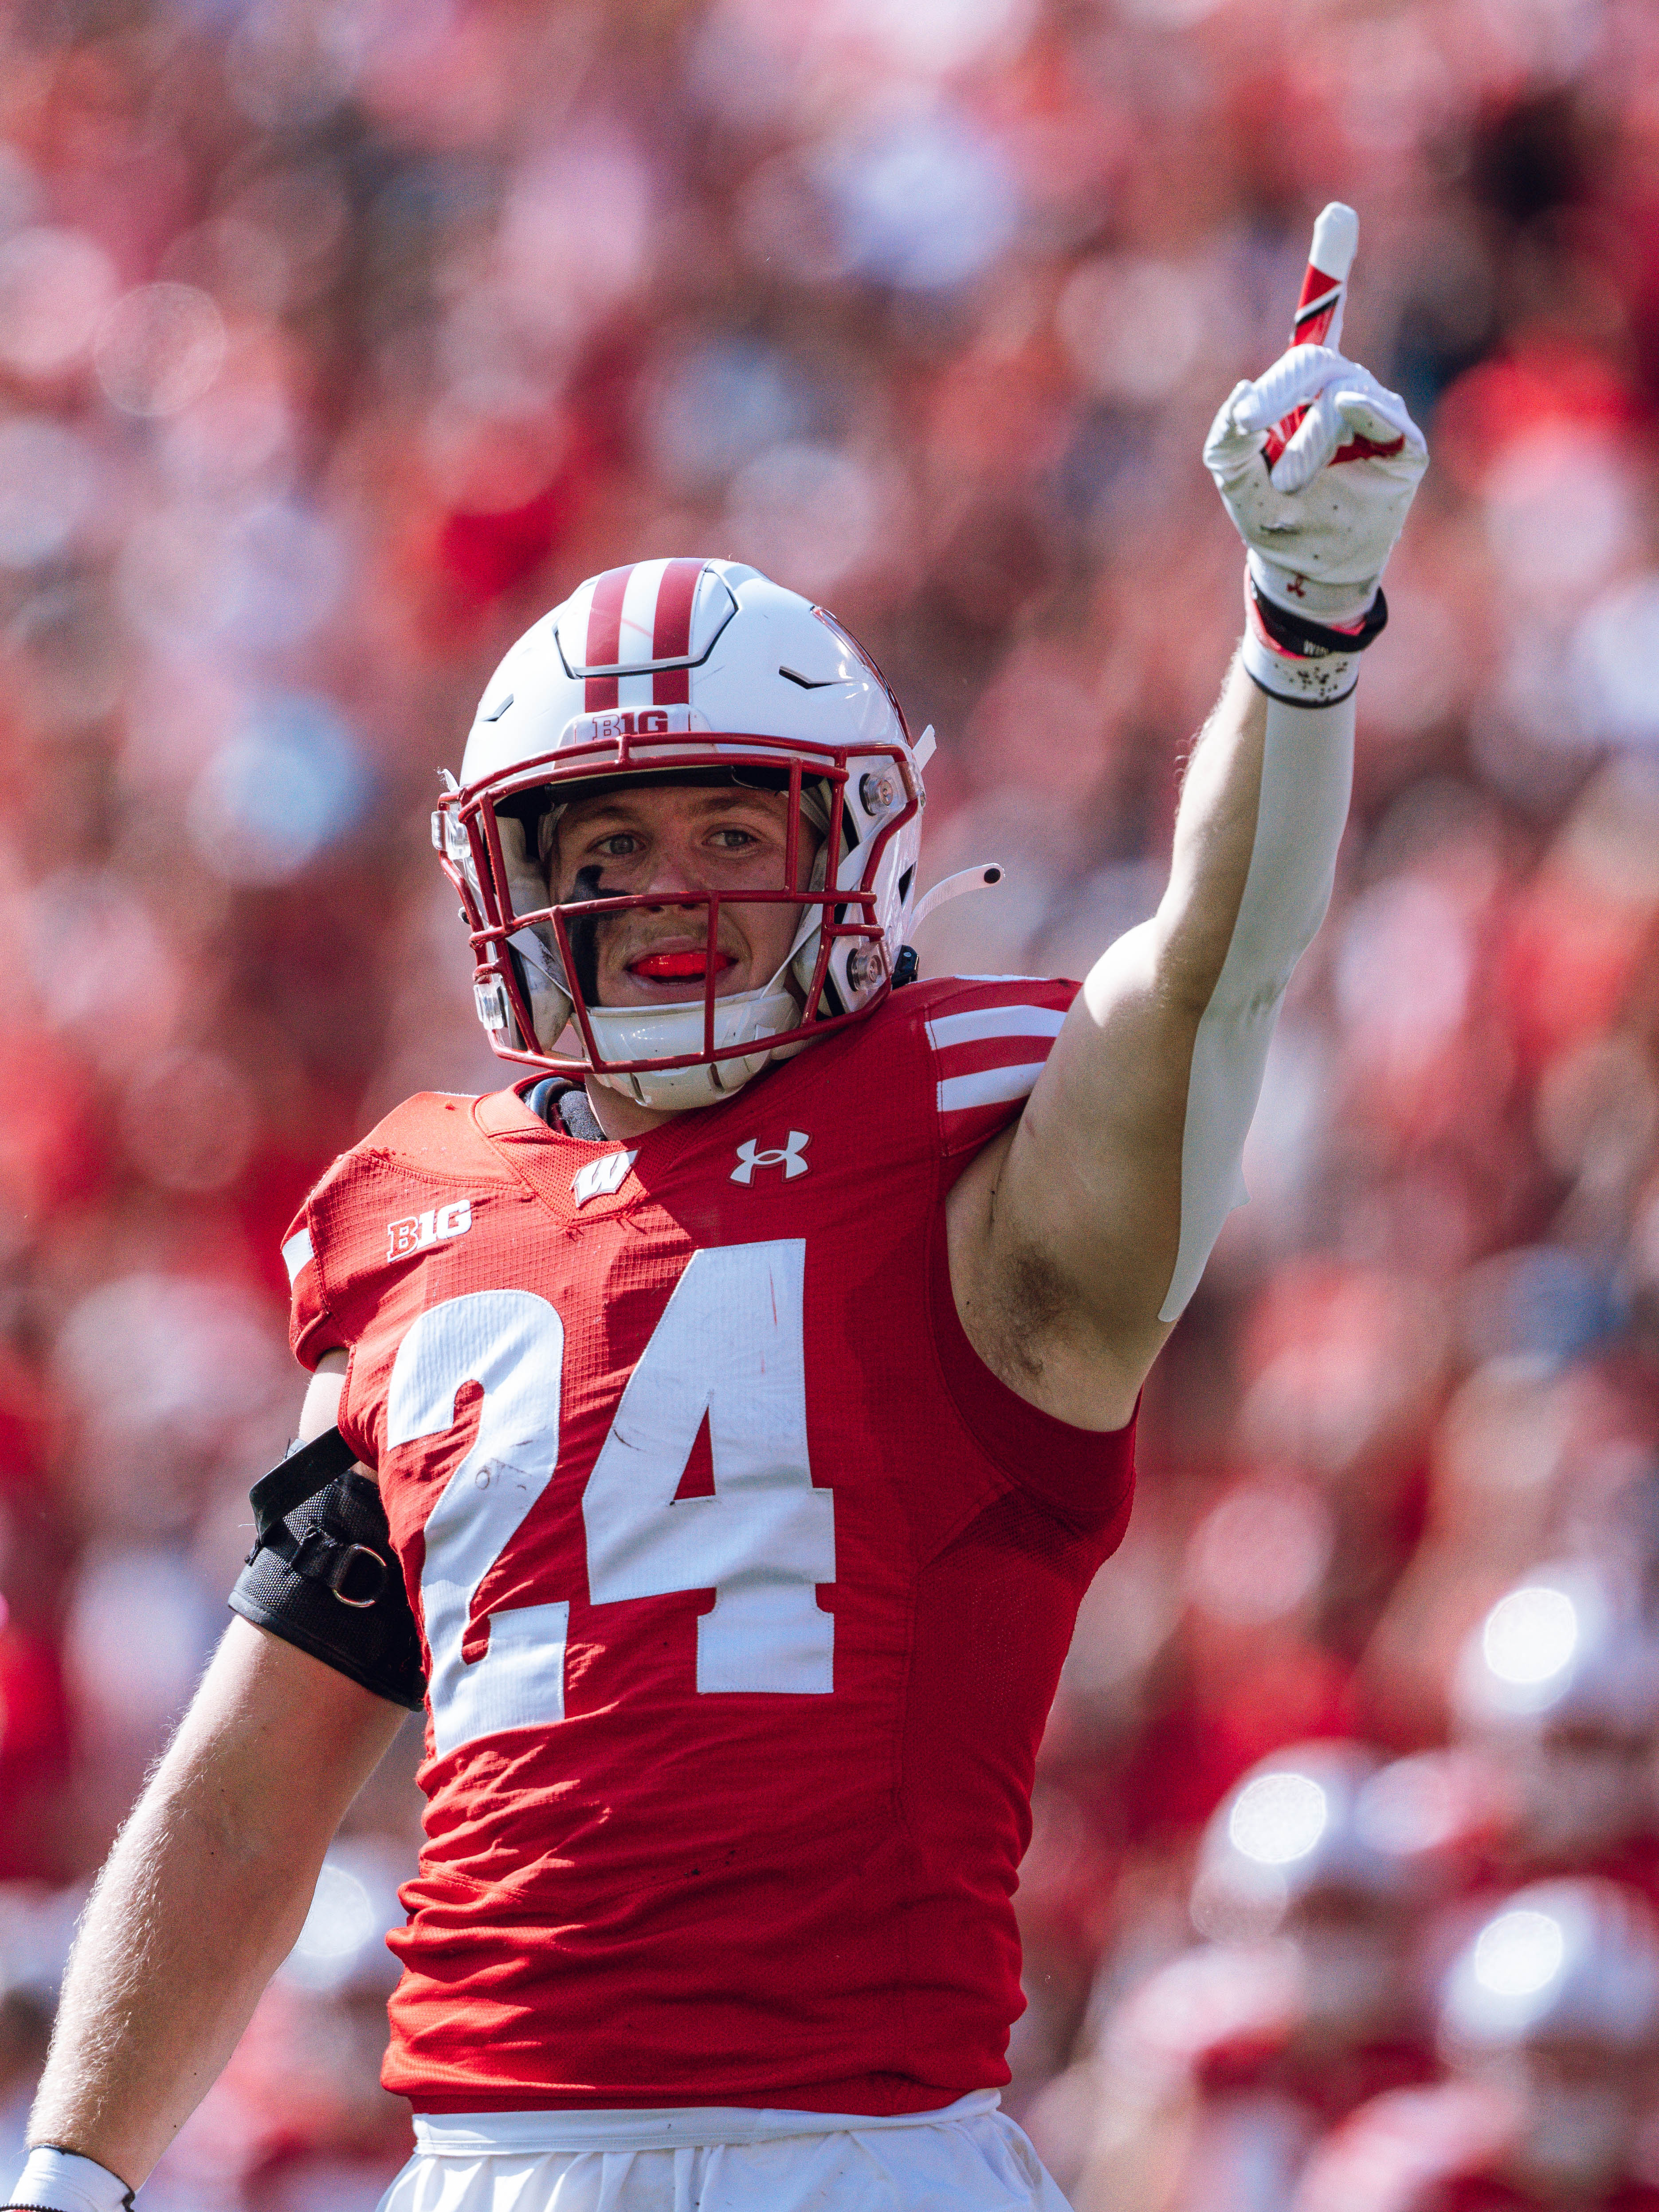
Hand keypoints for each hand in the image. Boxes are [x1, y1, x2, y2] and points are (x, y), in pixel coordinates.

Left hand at [1204, 344, 1426, 623]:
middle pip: (1318, 365)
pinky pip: (1392, 419)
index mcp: (1306, 394)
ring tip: (1288, 485)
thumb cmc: (1275, 519)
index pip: (1295, 365)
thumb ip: (1228, 444)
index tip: (1247, 420)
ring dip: (1312, 436)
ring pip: (1346, 393)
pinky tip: (1349, 405)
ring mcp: (1379, 416)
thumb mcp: (1240, 486)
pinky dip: (1371, 409)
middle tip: (1252, 426)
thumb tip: (1241, 388)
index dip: (1272, 385)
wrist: (1312, 571)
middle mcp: (1345, 392)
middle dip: (1281, 392)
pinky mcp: (1406, 448)